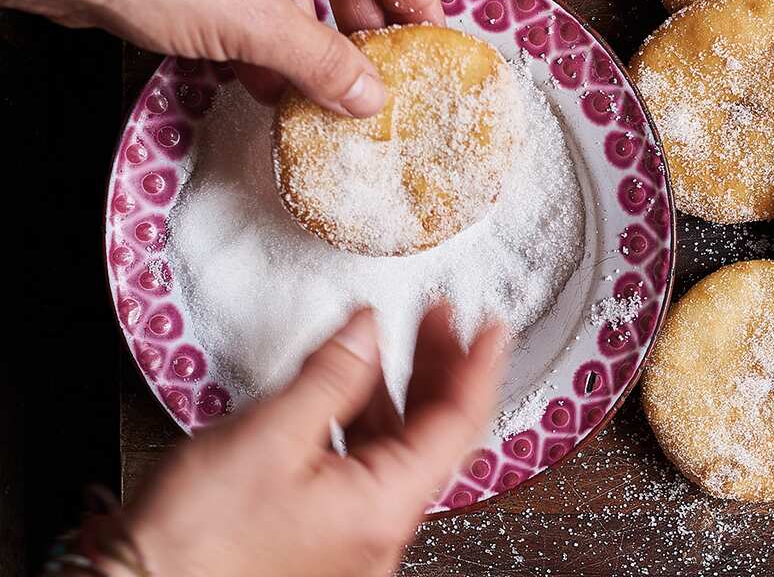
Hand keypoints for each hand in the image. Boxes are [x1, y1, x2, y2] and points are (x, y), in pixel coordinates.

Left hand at [0, 0, 443, 116]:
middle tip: (375, 72)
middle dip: (357, 24)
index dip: (417, 0)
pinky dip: (266, 17)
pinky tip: (262, 70)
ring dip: (307, 30)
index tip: (429, 43)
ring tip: (313, 85)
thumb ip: (327, 64)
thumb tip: (371, 96)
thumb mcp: (259, 26)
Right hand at [117, 306, 505, 576]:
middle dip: (439, 369)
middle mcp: (378, 529)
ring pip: (397, 449)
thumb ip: (331, 375)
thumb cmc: (195, 541)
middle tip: (441, 318)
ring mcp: (352, 536)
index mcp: (383, 508)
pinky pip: (363, 467)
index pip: (459, 426)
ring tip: (389, 340)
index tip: (493, 327)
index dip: (479, 368)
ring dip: (398, 390)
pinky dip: (363, 418)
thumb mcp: (270, 435)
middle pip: (433, 436)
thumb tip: (369, 330)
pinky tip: (345, 387)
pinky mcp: (321, 535)